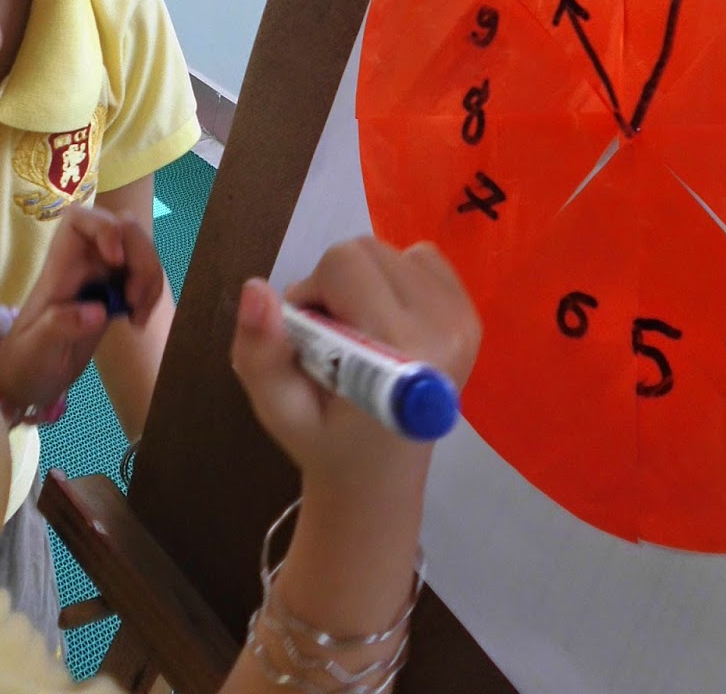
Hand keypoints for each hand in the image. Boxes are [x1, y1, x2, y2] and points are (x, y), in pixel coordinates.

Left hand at [0, 206, 164, 414]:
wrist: (31, 381)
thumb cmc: (26, 361)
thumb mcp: (37, 348)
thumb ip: (60, 326)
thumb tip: (99, 311)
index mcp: (59, 267)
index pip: (79, 219)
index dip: (104, 227)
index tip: (116, 261)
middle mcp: (83, 263)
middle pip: (123, 230)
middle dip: (141, 259)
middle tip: (135, 300)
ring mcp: (102, 276)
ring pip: (139, 251)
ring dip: (150, 279)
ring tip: (138, 317)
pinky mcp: (116, 293)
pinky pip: (144, 276)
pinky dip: (151, 295)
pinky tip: (138, 322)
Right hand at [230, 237, 480, 496]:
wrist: (379, 474)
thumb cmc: (325, 441)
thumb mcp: (278, 409)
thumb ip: (260, 353)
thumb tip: (255, 289)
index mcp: (399, 351)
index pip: (344, 265)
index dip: (313, 292)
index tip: (311, 338)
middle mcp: (443, 329)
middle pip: (367, 251)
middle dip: (335, 285)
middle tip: (331, 338)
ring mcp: (463, 321)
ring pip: (391, 250)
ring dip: (364, 281)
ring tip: (359, 332)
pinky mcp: (470, 316)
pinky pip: (422, 258)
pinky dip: (395, 278)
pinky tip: (387, 320)